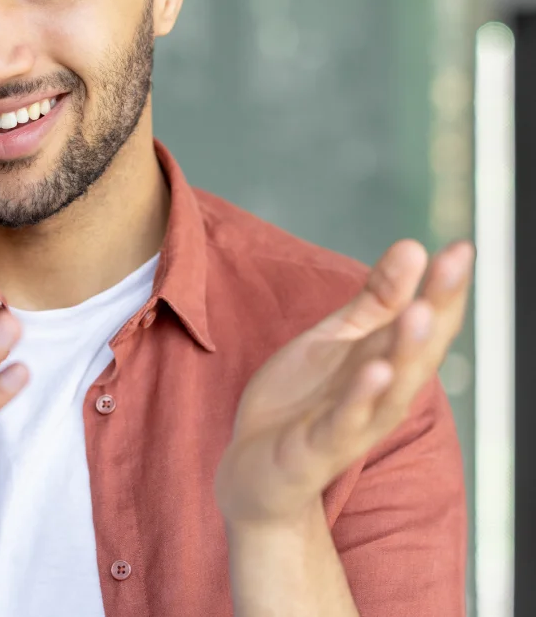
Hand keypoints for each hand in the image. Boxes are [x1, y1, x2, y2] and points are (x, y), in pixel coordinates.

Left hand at [215, 239, 472, 526]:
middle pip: (418, 351)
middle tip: (454, 264)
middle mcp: (381, 395)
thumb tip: (413, 247)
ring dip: (407, 351)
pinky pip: (345, 422)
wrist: (255, 469)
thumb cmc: (303, 401)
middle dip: (438, 308)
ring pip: (391, 388)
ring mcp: (353, 424)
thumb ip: (374, 301)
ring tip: (420, 311)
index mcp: (385, 364)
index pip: (425, 324)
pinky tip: (375, 369)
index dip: (444, 288)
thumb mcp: (336, 340)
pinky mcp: (318, 448)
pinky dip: (361, 397)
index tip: (462, 246)